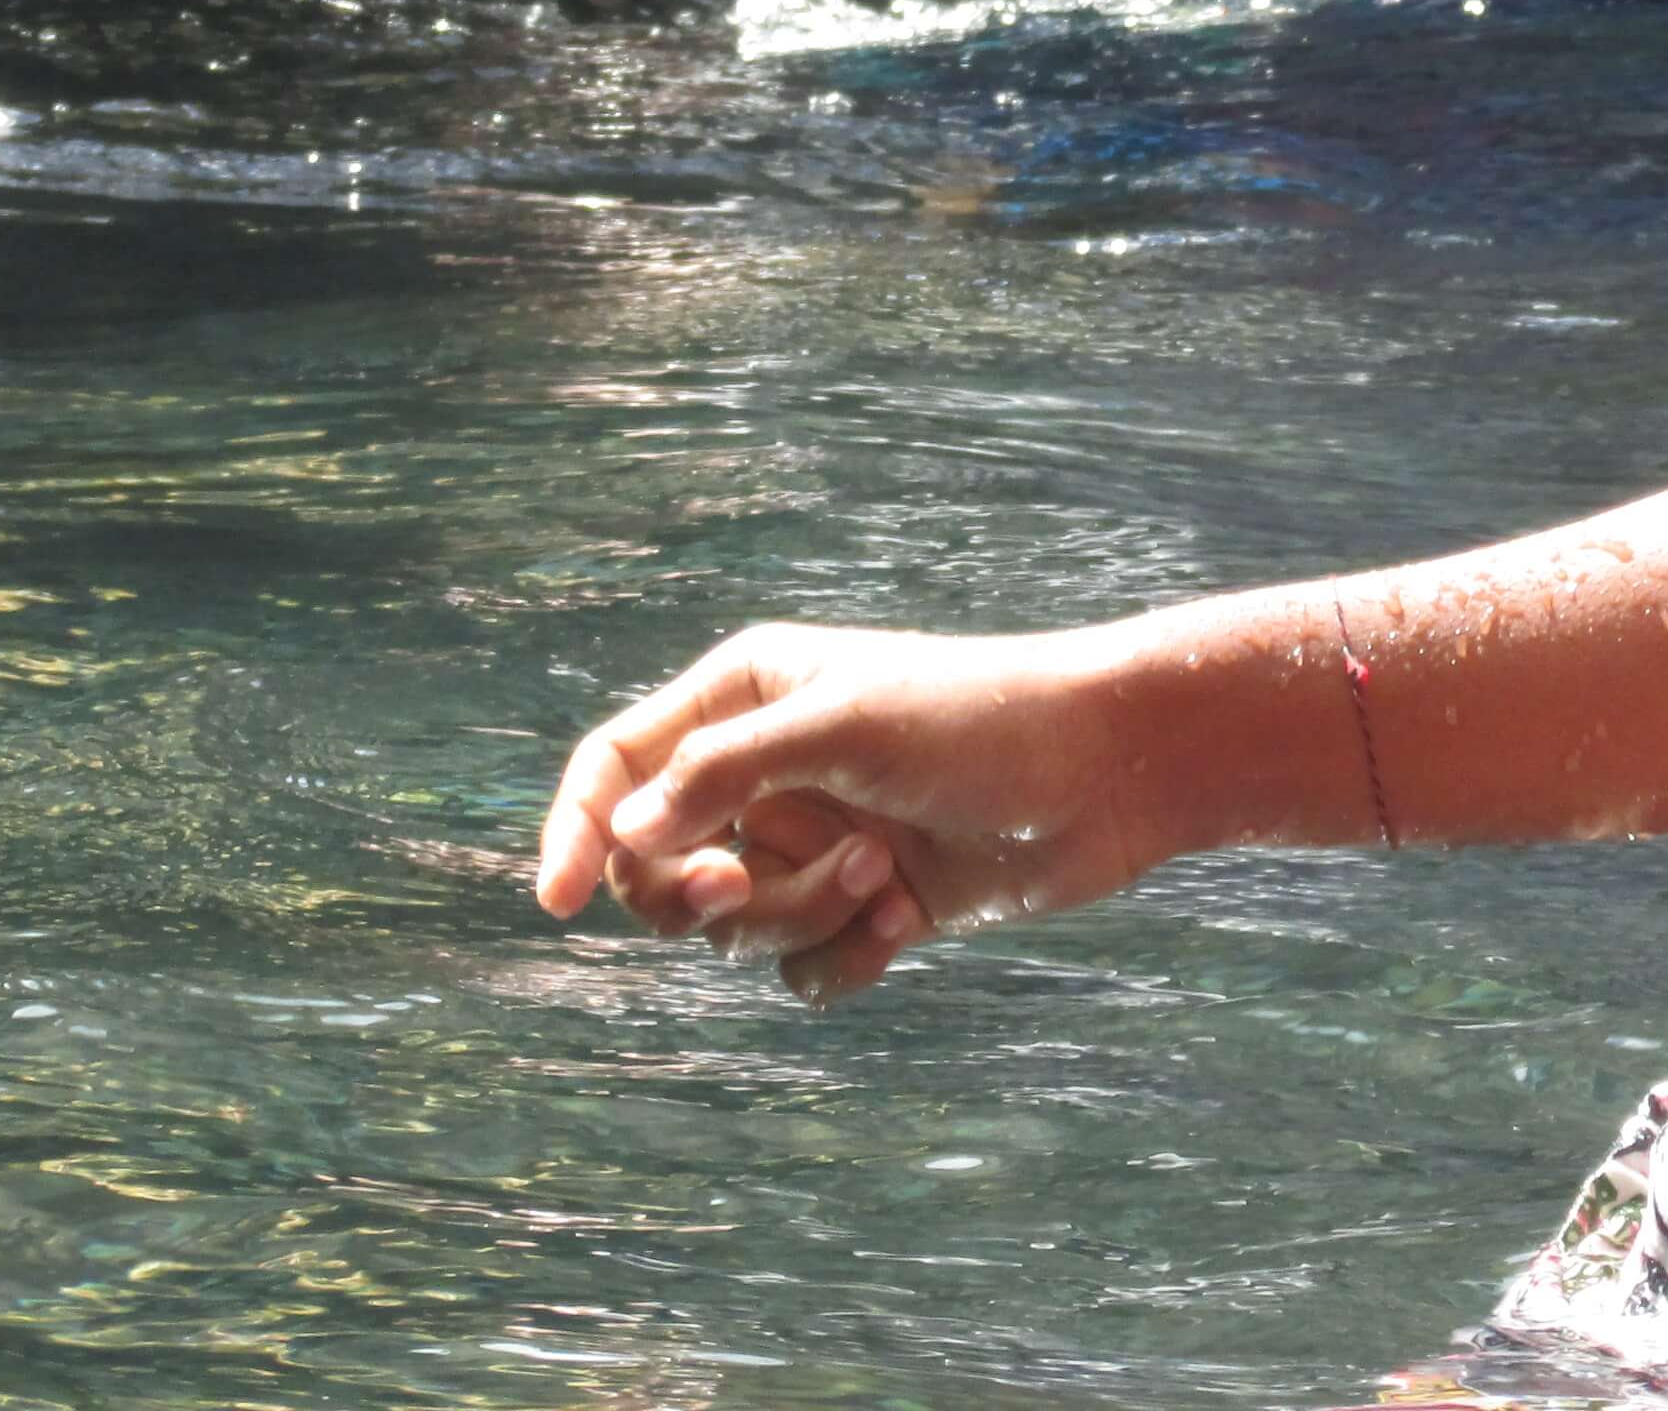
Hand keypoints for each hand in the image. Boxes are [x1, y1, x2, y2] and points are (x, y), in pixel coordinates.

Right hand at [533, 624, 1173, 1004]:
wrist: (1111, 772)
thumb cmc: (984, 719)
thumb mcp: (848, 727)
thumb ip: (727, 772)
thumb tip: (627, 830)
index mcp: (746, 698)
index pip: (618, 764)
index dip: (576, 828)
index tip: (555, 899)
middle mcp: (768, 770)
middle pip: (658, 866)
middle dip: (696, 892)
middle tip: (734, 884)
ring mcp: (816, 841)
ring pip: (733, 928)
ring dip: (795, 918)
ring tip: (880, 875)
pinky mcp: (865, 903)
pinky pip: (802, 970)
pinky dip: (843, 959)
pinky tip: (904, 922)